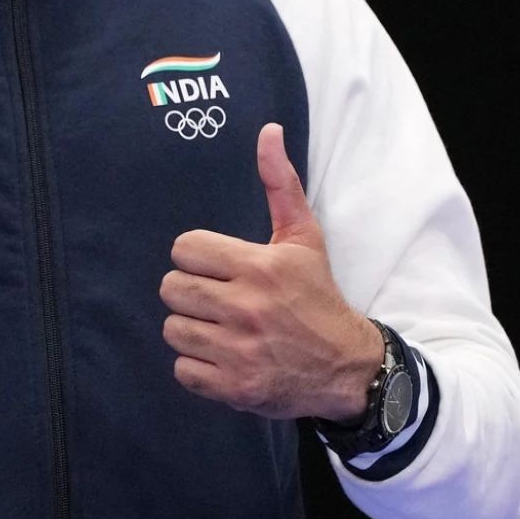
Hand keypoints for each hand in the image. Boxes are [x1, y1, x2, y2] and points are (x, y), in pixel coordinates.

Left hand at [161, 124, 382, 420]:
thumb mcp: (303, 239)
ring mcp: (240, 350)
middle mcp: (248, 308)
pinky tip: (222, 356)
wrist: (348, 368)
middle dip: (189, 293)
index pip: (184, 249)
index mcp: (260, 267)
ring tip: (219, 328)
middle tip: (215, 299)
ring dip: (191, 330)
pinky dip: (197, 366)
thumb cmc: (317, 297)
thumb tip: (267, 131)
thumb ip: (280, 184)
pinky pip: (182, 370)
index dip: (196, 258)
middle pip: (171, 289)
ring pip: (173, 329)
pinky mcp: (235, 387)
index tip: (218, 268)